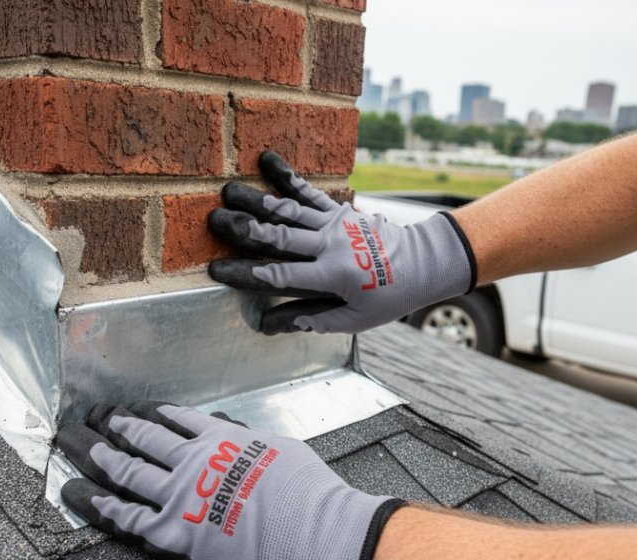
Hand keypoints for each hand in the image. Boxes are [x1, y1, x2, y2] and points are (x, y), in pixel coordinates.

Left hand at [57, 401, 405, 559]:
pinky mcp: (173, 533)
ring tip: (72, 442)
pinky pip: (124, 516)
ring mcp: (179, 496)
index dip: (148, 413)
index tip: (131, 409)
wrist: (316, 536)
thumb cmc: (311, 495)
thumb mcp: (280, 450)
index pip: (174, 419)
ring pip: (125, 469)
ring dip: (94, 453)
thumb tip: (226, 429)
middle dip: (111, 425)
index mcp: (221, 439)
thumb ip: (246, 440)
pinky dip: (97, 503)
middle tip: (89, 416)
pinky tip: (75, 491)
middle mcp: (193, 462)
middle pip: (141, 437)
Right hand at [207, 151, 477, 334]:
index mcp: (333, 275)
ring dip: (257, 200)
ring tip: (228, 190)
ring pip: (289, 210)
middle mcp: (331, 245)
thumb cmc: (388, 297)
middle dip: (243, 229)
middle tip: (213, 221)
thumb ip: (313, 319)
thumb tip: (269, 323)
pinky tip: (266, 159)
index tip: (216, 271)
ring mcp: (335, 223)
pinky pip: (309, 192)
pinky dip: (287, 175)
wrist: (423, 263)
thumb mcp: (354, 319)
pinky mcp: (340, 210)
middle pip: (279, 236)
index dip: (246, 274)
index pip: (280, 276)